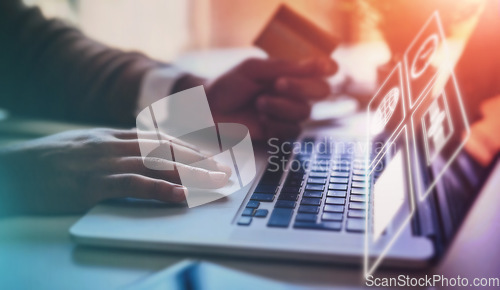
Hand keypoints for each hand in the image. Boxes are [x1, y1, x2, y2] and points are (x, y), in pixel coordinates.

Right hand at [0, 128, 230, 214]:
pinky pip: (135, 185)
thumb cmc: (46, 160)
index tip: (208, 157)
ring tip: (215, 183)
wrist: (12, 169)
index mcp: (111, 137)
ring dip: (190, 175)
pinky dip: (162, 190)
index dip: (187, 149)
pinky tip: (182, 197)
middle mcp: (113, 145)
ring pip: (158, 165)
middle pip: (166, 151)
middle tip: (224, 170)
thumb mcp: (82, 146)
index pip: (159, 140)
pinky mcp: (93, 184)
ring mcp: (104, 163)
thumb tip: (136, 154)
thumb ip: (110, 148)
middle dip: (198, 161)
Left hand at [205, 58, 336, 139]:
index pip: (320, 69)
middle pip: (321, 91)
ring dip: (282, 107)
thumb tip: (320, 63)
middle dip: (302, 87)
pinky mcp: (280, 132)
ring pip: (305, 112)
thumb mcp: (254, 70)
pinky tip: (261, 120)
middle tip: (279, 84)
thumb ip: (286, 67)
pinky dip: (276, 124)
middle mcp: (294, 92)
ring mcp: (288, 112)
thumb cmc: (229, 86)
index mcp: (290, 72)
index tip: (326, 68)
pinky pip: (293, 130)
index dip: (328, 68)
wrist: (209, 111)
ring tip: (259, 103)